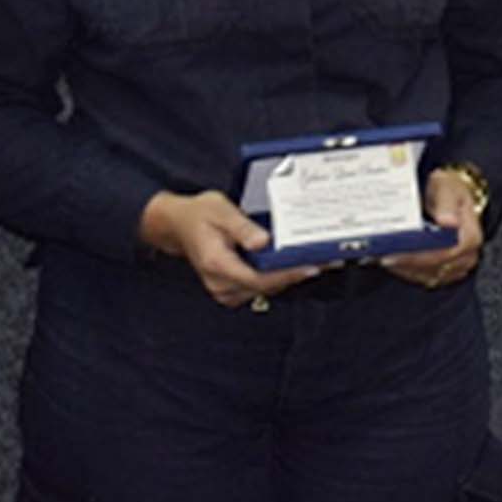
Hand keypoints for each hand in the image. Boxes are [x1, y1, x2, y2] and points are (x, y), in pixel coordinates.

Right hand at [138, 190, 319, 308]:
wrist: (177, 225)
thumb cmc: (199, 214)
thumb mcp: (221, 210)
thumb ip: (242, 228)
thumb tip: (264, 242)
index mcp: (217, 263)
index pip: (258, 277)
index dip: (287, 274)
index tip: (311, 266)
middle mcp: (220, 283)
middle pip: (265, 286)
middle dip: (294, 274)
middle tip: (324, 261)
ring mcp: (224, 290)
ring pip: (264, 289)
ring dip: (287, 277)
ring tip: (314, 260)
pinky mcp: (230, 290)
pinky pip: (258, 287)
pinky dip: (276, 277)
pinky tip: (291, 264)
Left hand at [382, 169, 484, 289]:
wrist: (451, 195)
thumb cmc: (449, 190)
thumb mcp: (447, 188)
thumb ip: (446, 203)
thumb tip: (448, 221)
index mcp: (470, 237)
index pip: (442, 254)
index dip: (418, 256)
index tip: (396, 253)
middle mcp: (466, 256)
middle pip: (433, 267)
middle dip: (407, 263)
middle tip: (382, 256)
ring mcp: (457, 266)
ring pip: (427, 275)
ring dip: (405, 269)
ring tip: (384, 257)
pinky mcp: (446, 271)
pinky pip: (425, 277)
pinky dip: (408, 271)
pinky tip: (393, 261)